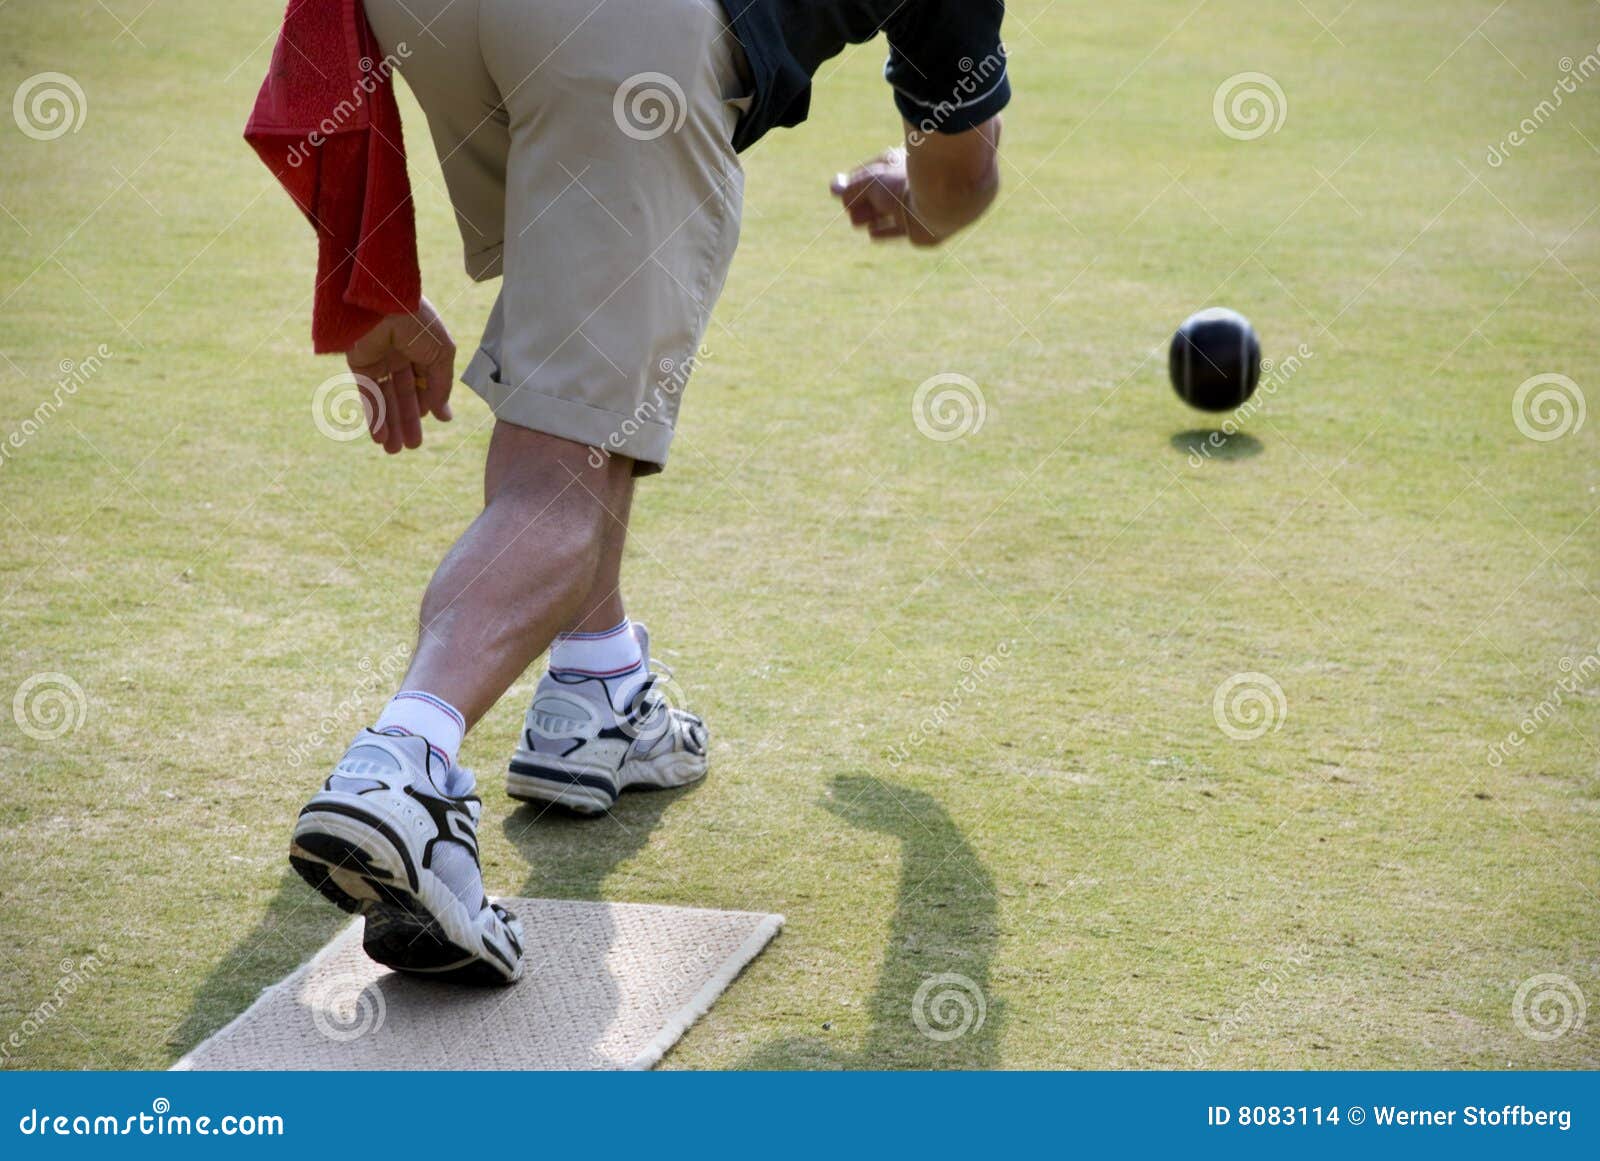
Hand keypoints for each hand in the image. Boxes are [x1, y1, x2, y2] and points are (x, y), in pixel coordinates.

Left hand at [344, 296, 455, 453]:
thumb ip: (441, 386)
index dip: (428, 402)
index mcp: (423, 347)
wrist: (385, 302)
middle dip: (408, 421)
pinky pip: (367, 393)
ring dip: (390, 424)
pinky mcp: (359, 362)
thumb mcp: (442, 354)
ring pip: (385, 398)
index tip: (434, 420)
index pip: (425, 381)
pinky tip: (379, 436)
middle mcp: (400, 353)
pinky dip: (373, 415)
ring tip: (393, 450)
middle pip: (404, 394)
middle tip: (412, 446)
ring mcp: (379, 358)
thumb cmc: (419, 321)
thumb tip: (441, 415)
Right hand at [829, 147, 937, 245]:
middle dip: (865, 200)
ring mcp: (920, 207)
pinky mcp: (922, 230)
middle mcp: (917, 185)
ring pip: (890, 213)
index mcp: (910, 162)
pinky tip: (872, 234)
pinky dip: (885, 232)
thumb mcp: (872, 181)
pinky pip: (898, 231)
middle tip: (849, 209)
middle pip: (884, 193)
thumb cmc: (908, 183)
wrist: (941, 202)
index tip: (843, 187)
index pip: (879, 169)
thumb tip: (834, 189)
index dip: (860, 178)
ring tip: (856, 222)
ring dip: (872, 216)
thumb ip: (852, 186)